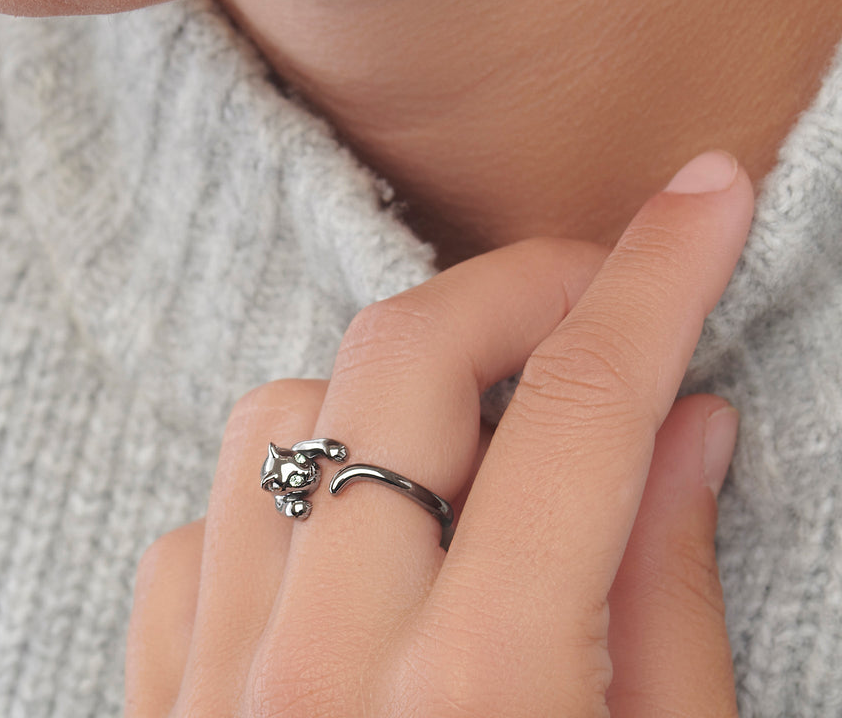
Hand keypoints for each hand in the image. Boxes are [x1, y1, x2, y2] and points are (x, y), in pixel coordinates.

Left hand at [125, 150, 751, 716]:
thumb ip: (670, 600)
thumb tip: (686, 423)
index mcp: (479, 696)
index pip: (583, 413)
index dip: (657, 280)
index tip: (704, 199)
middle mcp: (322, 669)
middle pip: (406, 360)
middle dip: (514, 287)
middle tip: (586, 295)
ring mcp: (217, 682)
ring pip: (283, 413)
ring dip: (388, 398)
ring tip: (459, 456)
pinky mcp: (162, 701)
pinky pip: (206, 523)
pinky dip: (286, 497)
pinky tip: (349, 553)